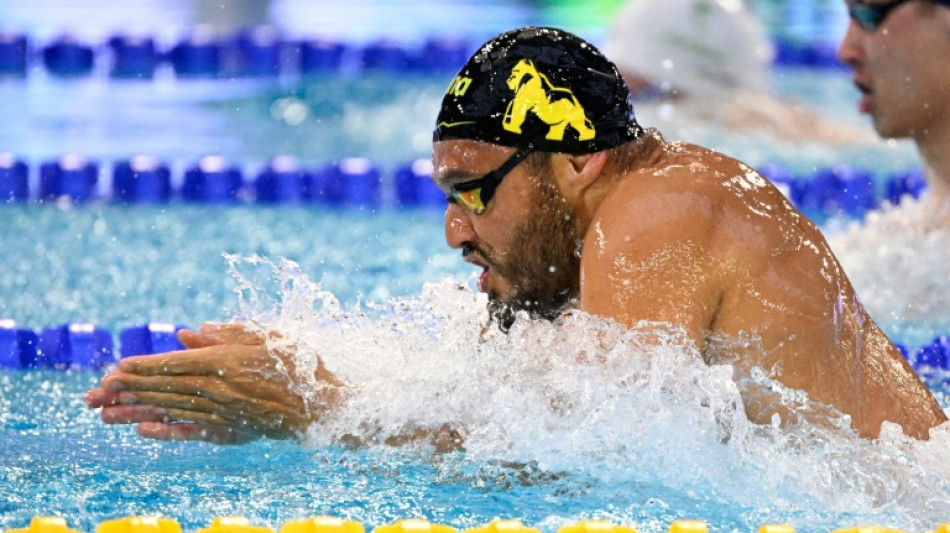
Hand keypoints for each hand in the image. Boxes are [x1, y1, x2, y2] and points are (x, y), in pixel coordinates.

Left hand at [86, 323, 341, 443]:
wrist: (326, 406)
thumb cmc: (301, 364)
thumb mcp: (267, 336)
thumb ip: (227, 333)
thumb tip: (188, 331)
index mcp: (228, 362)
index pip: (176, 364)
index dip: (144, 367)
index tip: (115, 369)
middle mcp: (221, 389)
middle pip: (166, 389)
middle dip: (128, 391)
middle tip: (93, 393)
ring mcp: (225, 412)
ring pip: (172, 410)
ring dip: (137, 411)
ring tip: (106, 413)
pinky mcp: (232, 429)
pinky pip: (192, 430)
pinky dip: (166, 431)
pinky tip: (143, 431)